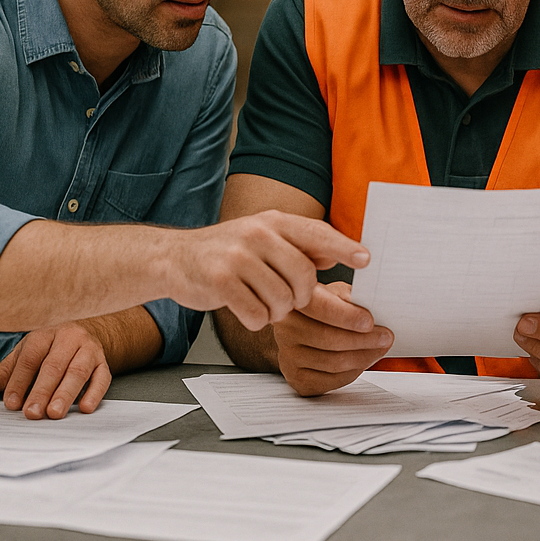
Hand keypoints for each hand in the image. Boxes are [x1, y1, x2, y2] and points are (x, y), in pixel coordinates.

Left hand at [0, 322, 110, 419]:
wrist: (86, 336)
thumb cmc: (47, 352)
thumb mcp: (21, 359)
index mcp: (44, 336)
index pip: (30, 357)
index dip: (20, 381)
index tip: (11, 403)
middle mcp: (68, 339)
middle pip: (54, 365)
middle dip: (42, 391)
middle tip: (32, 414)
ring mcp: (89, 350)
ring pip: (78, 371)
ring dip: (66, 393)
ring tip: (54, 413)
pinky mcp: (104, 363)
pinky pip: (102, 377)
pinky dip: (94, 393)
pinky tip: (85, 408)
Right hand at [169, 211, 369, 331]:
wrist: (174, 259)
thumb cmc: (227, 252)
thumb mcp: (264, 238)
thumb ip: (298, 245)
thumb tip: (332, 254)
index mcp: (274, 221)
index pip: (317, 233)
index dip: (343, 248)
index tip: (366, 260)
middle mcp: (257, 233)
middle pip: (304, 276)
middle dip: (300, 297)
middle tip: (287, 298)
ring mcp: (237, 256)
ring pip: (282, 299)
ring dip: (275, 310)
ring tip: (260, 301)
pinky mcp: (219, 280)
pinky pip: (256, 313)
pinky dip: (255, 319)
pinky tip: (245, 309)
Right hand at [272, 282, 392, 395]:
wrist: (301, 330)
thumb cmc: (323, 310)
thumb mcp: (336, 294)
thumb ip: (350, 297)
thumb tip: (373, 304)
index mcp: (296, 302)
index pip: (321, 308)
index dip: (348, 316)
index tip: (370, 321)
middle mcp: (285, 329)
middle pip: (329, 339)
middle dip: (364, 340)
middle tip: (386, 337)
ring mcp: (288, 356)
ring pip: (332, 362)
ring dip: (364, 357)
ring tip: (380, 348)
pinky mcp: (296, 378)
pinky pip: (330, 380)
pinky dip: (352, 373)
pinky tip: (363, 362)